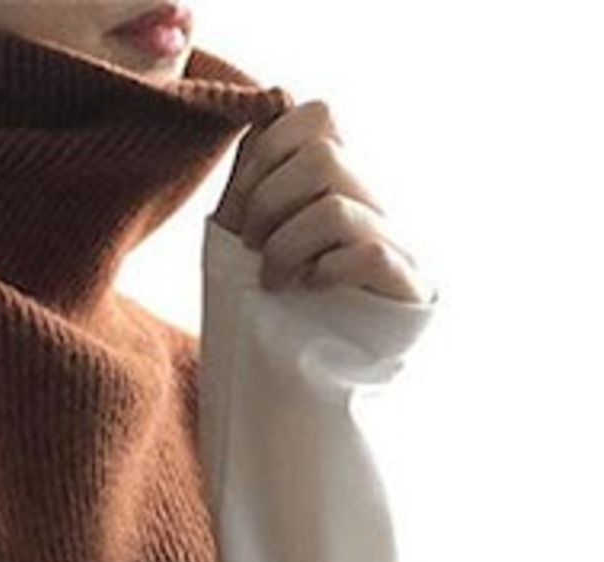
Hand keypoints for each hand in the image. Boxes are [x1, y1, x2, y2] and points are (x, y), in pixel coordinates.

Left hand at [212, 99, 433, 303]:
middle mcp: (369, 198)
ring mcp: (391, 239)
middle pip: (323, 155)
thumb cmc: (280, 298)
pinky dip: (326, 272)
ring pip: (336, 207)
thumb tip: (263, 110)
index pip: (317, 115)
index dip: (266, 151)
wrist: (311, 372)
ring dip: (286, 245)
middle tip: (250, 246)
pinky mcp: (403, 282)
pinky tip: (312, 289)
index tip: (238, 209)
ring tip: (273, 279)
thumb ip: (257, 175)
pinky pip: (367, 255)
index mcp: (337, 178)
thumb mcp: (256, 232)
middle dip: (268, 202)